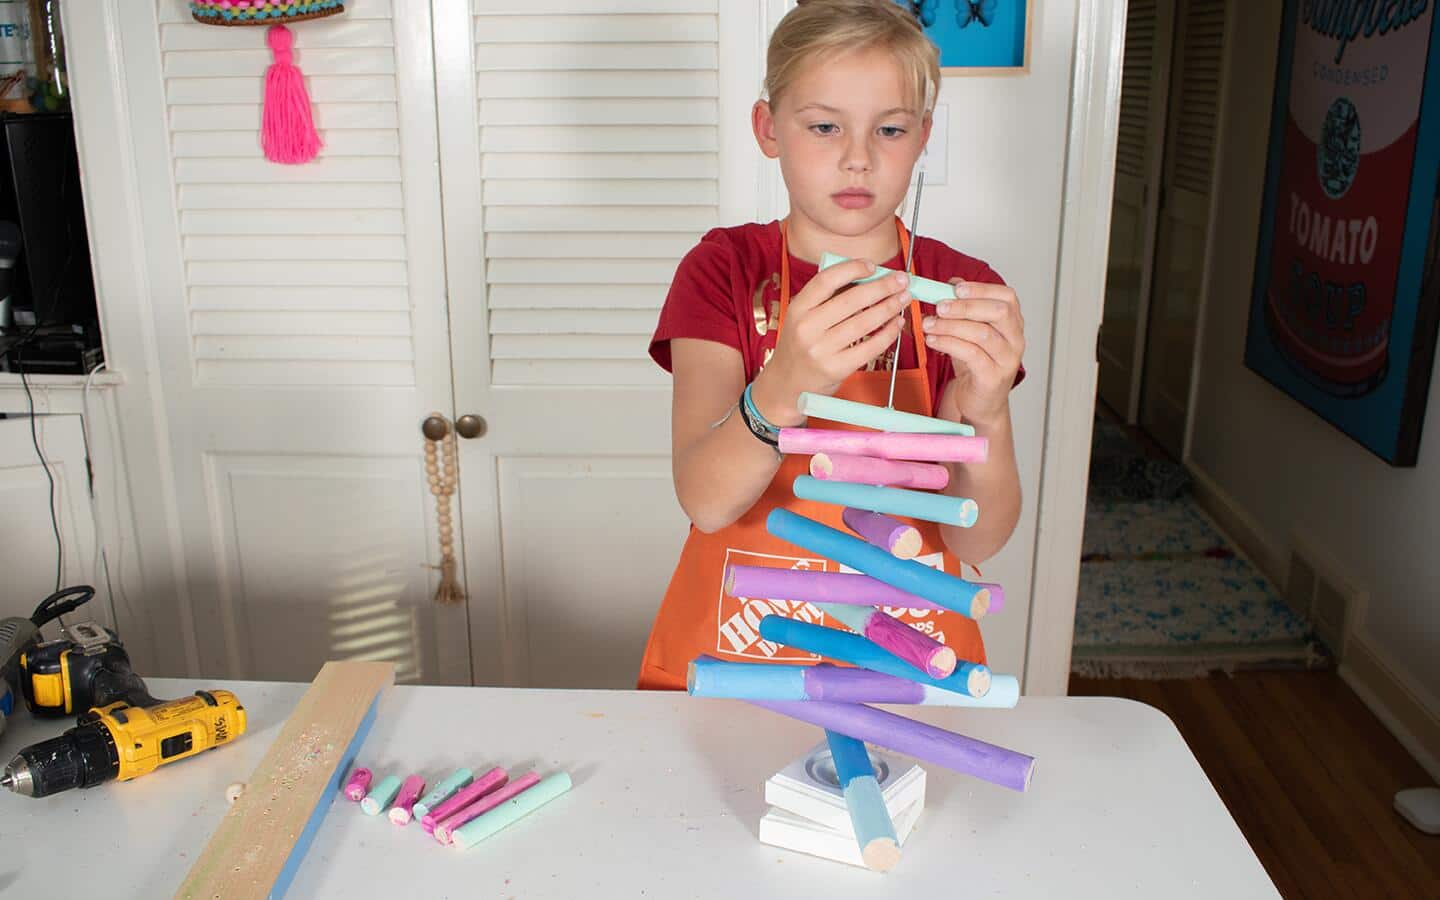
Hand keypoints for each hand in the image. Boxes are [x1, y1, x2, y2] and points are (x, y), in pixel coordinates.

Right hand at [752, 259, 910, 424]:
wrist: (787, 385)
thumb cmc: (800, 347)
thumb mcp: (801, 318)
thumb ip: (827, 299)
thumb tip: (868, 278)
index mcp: (797, 309)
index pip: (826, 280)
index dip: (852, 269)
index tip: (872, 266)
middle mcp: (807, 328)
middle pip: (851, 300)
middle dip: (882, 287)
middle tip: (901, 280)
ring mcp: (822, 350)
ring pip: (864, 323)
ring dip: (889, 308)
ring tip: (903, 298)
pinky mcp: (837, 368)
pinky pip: (870, 347)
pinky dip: (887, 334)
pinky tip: (896, 323)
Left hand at [922, 279, 1024, 427]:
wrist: (980, 401)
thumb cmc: (976, 364)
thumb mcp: (970, 331)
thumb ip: (965, 307)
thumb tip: (951, 282)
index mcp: (1013, 324)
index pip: (1007, 297)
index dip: (982, 289)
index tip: (956, 288)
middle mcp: (1015, 340)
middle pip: (999, 313)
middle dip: (966, 306)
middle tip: (939, 306)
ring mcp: (1007, 360)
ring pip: (982, 334)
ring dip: (951, 325)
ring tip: (928, 324)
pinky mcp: (993, 377)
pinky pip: (971, 355)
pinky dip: (948, 344)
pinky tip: (933, 340)